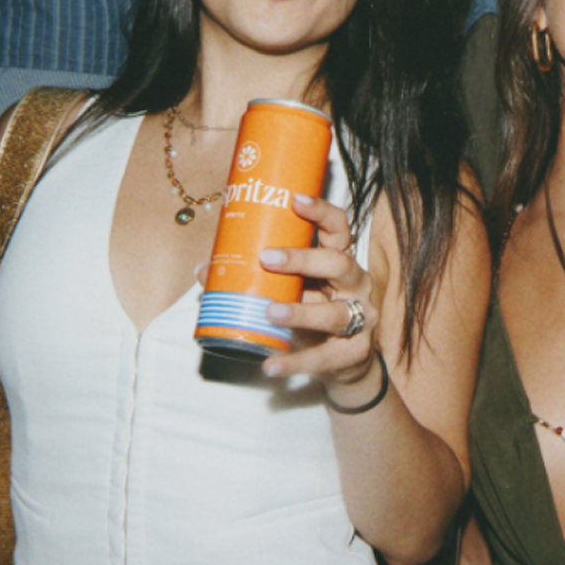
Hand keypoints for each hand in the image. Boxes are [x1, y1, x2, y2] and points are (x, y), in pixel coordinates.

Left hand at [256, 194, 378, 384]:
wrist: (346, 360)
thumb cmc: (315, 312)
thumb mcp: (292, 290)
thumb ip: (255, 279)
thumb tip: (204, 269)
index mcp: (340, 261)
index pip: (339, 229)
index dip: (321, 212)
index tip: (295, 201)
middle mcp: (356, 284)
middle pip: (339, 263)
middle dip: (304, 259)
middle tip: (267, 258)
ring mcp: (360, 318)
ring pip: (335, 313)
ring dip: (301, 312)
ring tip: (269, 313)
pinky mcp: (355, 351)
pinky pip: (325, 357)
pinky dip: (296, 362)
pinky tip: (270, 364)